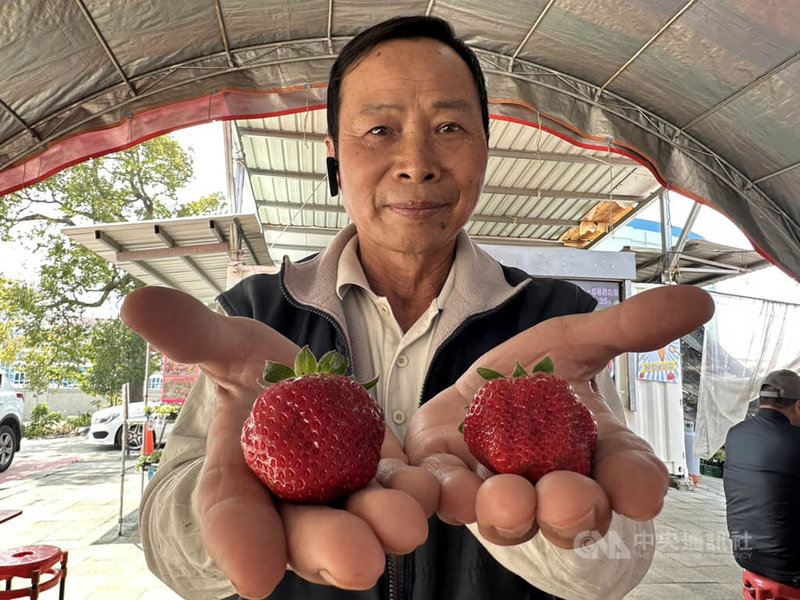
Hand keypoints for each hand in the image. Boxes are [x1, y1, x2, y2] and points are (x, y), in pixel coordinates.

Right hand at [121, 287, 437, 598]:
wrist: (303, 381)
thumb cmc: (253, 370)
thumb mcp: (225, 346)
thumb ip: (191, 335)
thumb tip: (136, 303)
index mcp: (237, 479)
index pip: (231, 517)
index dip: (240, 544)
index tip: (255, 575)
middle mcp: (287, 501)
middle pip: (303, 534)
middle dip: (329, 548)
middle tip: (359, 560)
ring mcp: (338, 496)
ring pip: (359, 522)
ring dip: (385, 526)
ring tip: (409, 522)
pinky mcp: (380, 477)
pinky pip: (398, 491)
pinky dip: (416, 493)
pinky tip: (435, 487)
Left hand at [405, 285, 713, 548]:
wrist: (470, 384)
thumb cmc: (530, 372)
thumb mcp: (574, 340)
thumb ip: (626, 328)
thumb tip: (696, 301)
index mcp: (593, 455)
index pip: (627, 476)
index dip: (636, 485)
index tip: (641, 493)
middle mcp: (551, 486)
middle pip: (573, 513)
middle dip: (574, 510)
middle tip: (570, 499)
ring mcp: (498, 490)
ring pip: (510, 518)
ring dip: (512, 512)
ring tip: (508, 498)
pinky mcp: (448, 481)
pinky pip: (448, 498)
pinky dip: (448, 496)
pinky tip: (448, 487)